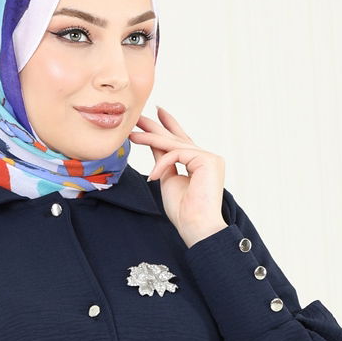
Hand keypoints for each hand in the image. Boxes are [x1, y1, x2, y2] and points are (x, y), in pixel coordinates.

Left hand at [128, 105, 227, 246]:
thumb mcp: (167, 179)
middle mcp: (206, 158)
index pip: (182, 141)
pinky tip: (152, 177)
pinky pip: (176, 154)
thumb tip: (152, 144)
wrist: (195, 227)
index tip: (158, 113)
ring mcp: (209, 158)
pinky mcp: (208, 160)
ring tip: (132, 136)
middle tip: (139, 116)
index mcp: (198, 164)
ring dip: (150, 139)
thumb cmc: (183, 211)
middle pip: (177, 138)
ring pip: (175, 144)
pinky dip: (162, 164)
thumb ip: (163, 161)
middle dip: (157, 126)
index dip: (170, 126)